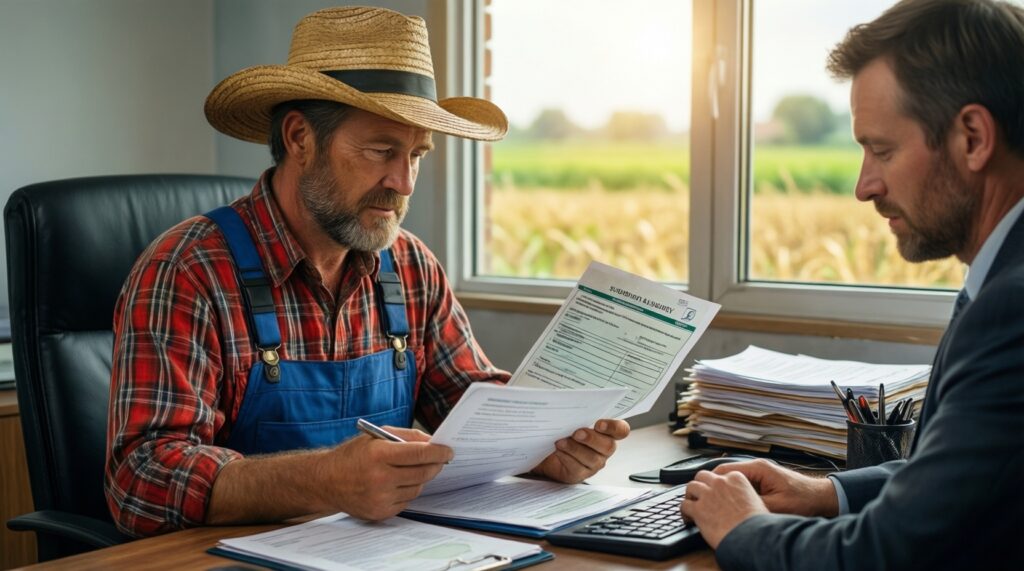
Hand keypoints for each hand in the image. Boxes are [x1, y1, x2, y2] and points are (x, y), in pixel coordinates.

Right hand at [317, 426, 452, 520]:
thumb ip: (406, 436)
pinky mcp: (380, 512)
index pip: (419, 454)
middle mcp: (379, 478)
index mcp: (378, 454)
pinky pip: (406, 501)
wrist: (326, 481)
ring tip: (411, 470)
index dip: (438, 452)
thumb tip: (433, 442)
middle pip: (423, 473)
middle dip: (435, 465)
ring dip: (420, 478)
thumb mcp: (376, 436)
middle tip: (439, 459)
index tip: (448, 450)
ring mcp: (380, 498)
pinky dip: (407, 491)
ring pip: (417, 488)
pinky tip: (397, 483)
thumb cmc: (354, 455)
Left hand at [530, 419, 629, 482]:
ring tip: (561, 442)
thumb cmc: (563, 431)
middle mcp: (603, 449)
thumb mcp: (572, 420)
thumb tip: (571, 406)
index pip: (621, 430)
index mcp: (606, 433)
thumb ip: (578, 415)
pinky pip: (577, 468)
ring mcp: (594, 463)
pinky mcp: (580, 474)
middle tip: (576, 433)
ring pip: (592, 459)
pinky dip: (566, 458)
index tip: (598, 424)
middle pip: (608, 446)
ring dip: (575, 449)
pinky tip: (558, 451)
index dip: (613, 427)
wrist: (547, 450)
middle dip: (591, 438)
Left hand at [680, 470, 768, 548]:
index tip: (715, 491)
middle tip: (700, 495)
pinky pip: (684, 505)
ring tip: (691, 505)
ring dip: (690, 495)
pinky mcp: (698, 509)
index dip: (715, 484)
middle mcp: (720, 483)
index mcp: (736, 478)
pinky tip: (688, 518)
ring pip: (691, 487)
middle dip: (700, 485)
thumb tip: (738, 502)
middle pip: (702, 476)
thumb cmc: (757, 524)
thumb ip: (743, 495)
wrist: (752, 536)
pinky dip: (684, 512)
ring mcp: (707, 494)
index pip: (719, 474)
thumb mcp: (756, 500)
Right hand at [712, 459, 838, 516]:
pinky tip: (733, 503)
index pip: (725, 469)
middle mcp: (757, 467)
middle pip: (726, 473)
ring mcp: (760, 472)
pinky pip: (743, 483)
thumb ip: (754, 504)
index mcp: (758, 468)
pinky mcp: (763, 480)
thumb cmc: (804, 500)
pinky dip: (736, 492)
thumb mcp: (777, 506)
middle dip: (716, 485)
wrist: (821, 498)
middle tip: (706, 499)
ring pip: (733, 478)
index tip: (702, 492)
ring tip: (717, 502)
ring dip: (726, 489)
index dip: (711, 481)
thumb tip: (734, 508)